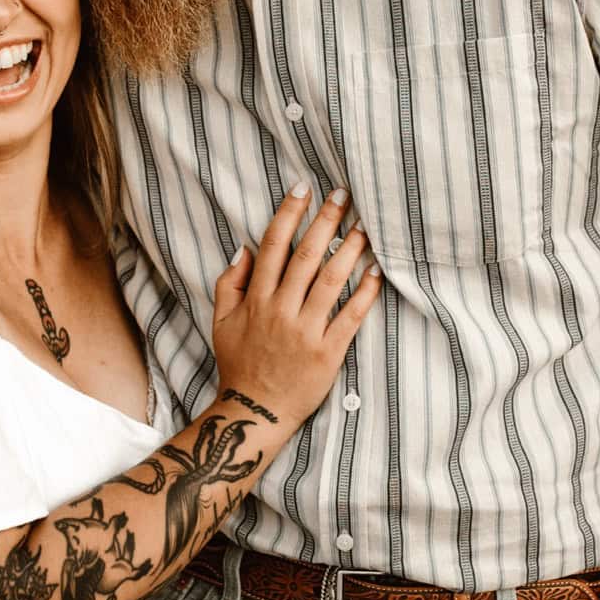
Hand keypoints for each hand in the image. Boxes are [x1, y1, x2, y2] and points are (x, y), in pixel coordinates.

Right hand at [209, 183, 380, 424]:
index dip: (289, 214)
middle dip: (325, 221)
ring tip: (365, 225)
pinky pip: (350, 316)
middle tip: (342, 195)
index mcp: (256, 300)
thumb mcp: (221, 322)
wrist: (256, 411)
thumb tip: (244, 249)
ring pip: (332, 280)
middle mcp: (281, 310)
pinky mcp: (328, 352)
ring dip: (350, 249)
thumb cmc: (240, 364)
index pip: (274, 246)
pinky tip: (377, 270)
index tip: (303, 188)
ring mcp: (305, 331)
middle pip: (306, 256)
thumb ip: (229, 284)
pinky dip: (366, 292)